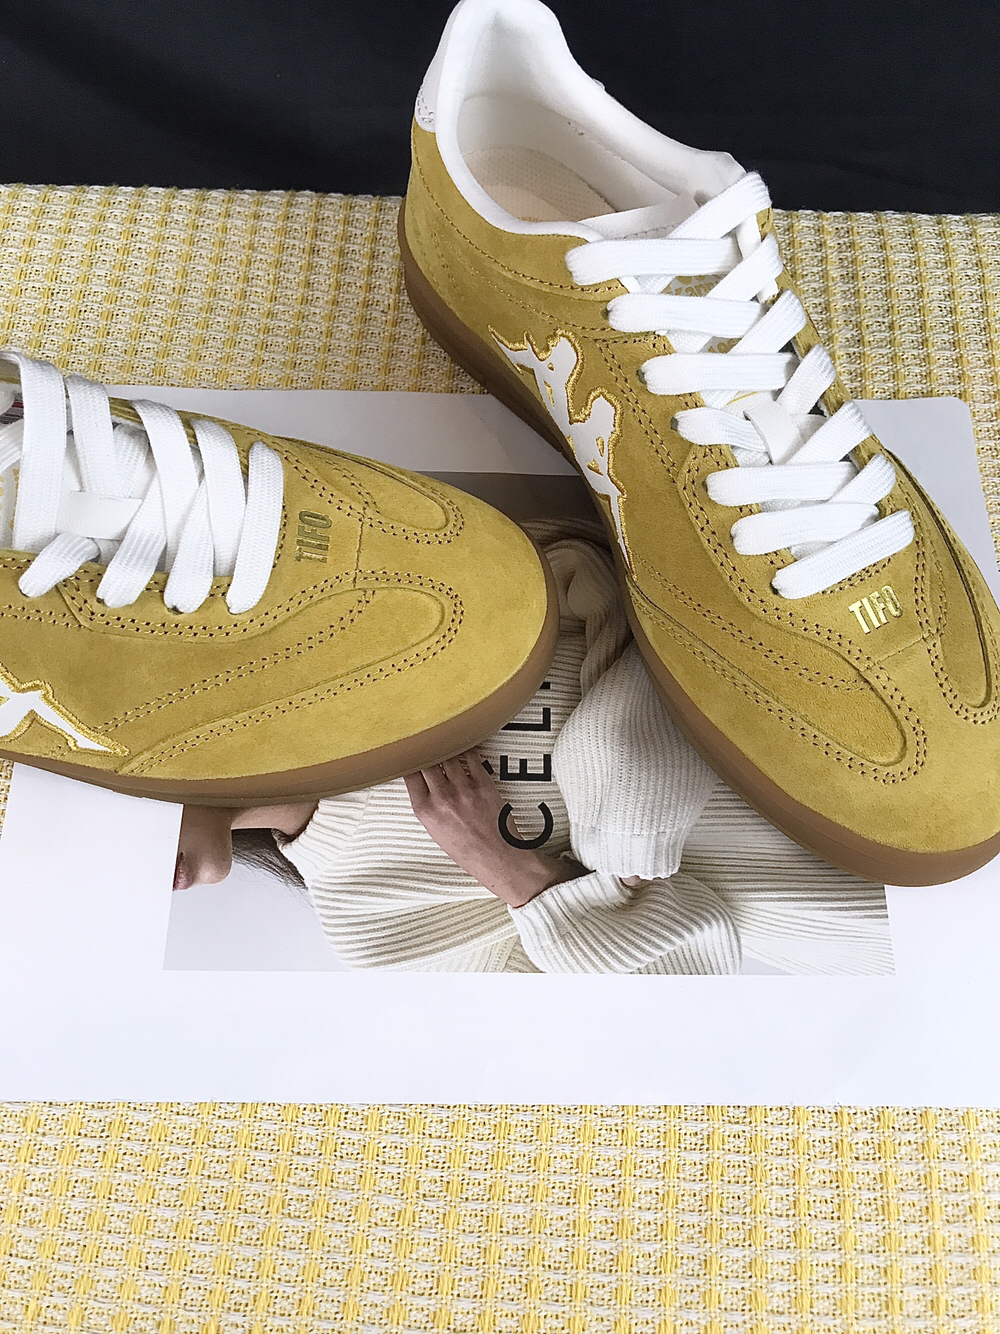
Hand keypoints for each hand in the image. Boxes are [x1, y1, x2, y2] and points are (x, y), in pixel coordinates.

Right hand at [404, 749, 584, 906]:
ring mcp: (463, 789)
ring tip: (444, 736)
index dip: (408, 758)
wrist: (497, 858)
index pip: (409, 773)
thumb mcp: (435, 830)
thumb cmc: (467, 849)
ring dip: (446, 745)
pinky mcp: (483, 784)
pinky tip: (465, 743)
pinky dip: (467, 748)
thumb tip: (423, 780)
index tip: (410, 750)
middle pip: (427, 760)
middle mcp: (441, 797)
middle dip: (426, 748)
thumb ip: (426, 804)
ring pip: (448, 754)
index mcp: (424, 811)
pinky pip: (472, 756)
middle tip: (425, 736)